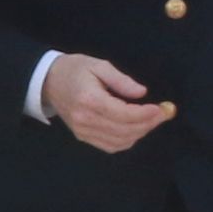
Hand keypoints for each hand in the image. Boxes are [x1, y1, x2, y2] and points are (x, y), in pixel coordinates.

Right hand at [47, 57, 173, 151]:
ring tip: (154, 119)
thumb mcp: (99, 65)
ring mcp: (82, 131)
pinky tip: (138, 128)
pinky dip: (127, 140)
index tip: (163, 108)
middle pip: (124, 130)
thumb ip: (122, 80)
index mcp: (89, 99)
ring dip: (141, 133)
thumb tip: (142, 93)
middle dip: (149, 123)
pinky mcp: (82, 136)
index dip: (146, 114)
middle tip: (165, 113)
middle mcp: (85, 119)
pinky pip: (110, 146)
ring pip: (119, 141)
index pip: (124, 114)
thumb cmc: (75, 69)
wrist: (48, 81)